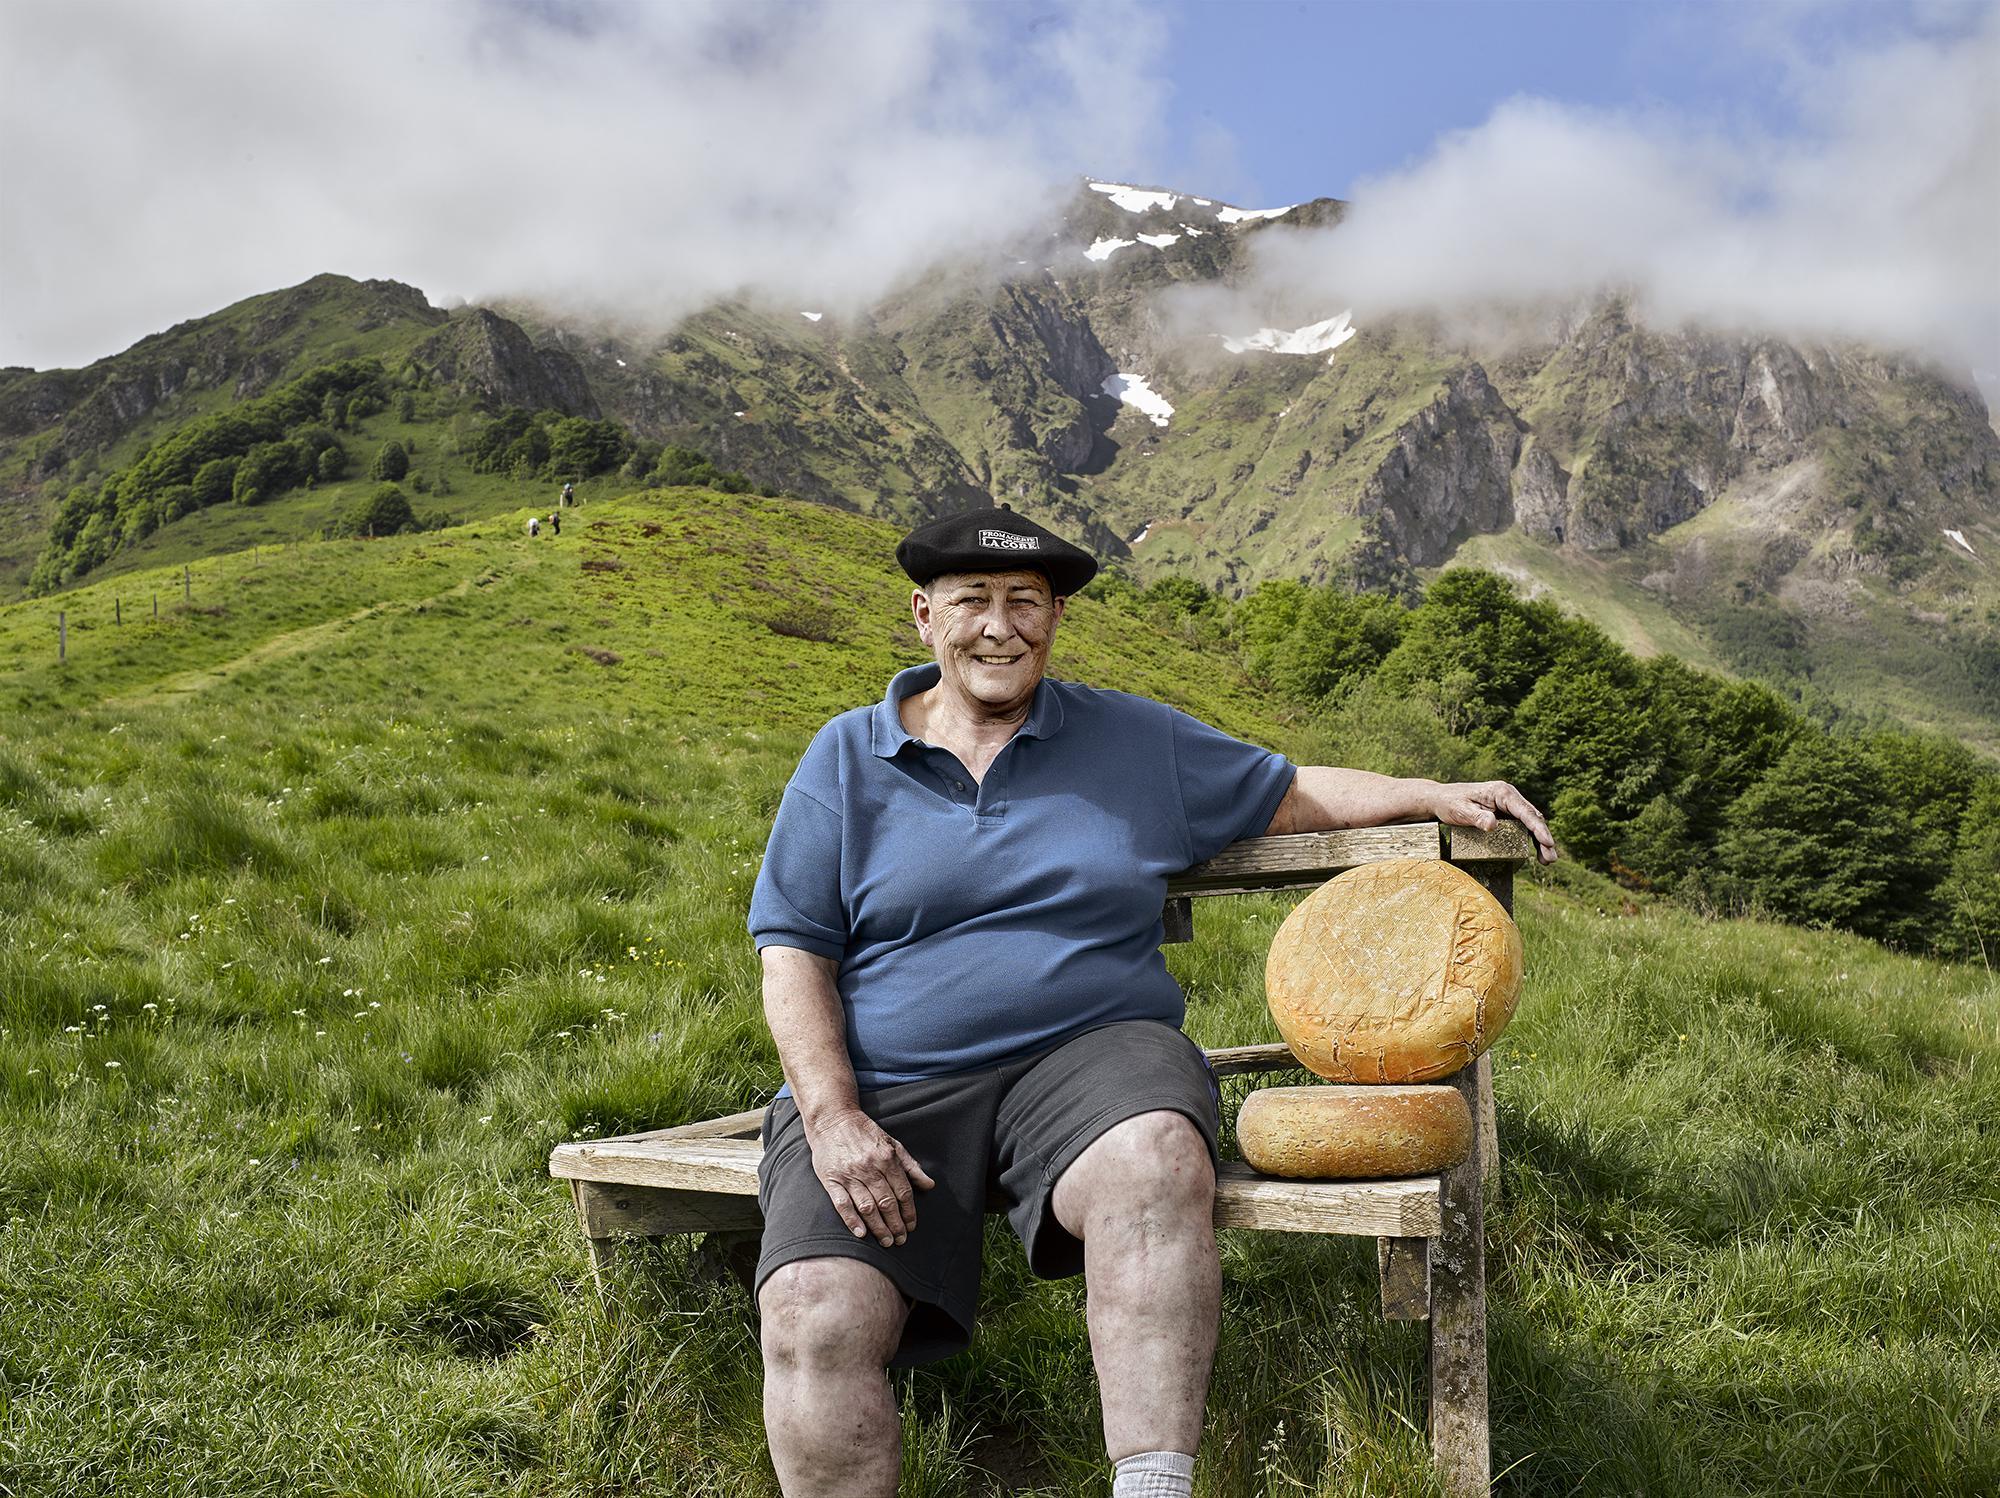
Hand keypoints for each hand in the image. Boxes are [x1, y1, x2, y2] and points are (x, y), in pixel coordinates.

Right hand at [803, 1107, 935, 1246]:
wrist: (833, 1119)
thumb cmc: (865, 1132)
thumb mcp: (892, 1144)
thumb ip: (911, 1166)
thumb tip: (929, 1185)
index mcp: (887, 1158)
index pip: (902, 1192)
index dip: (909, 1212)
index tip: (911, 1226)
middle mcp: (869, 1167)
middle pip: (887, 1202)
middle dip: (896, 1224)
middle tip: (900, 1240)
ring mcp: (849, 1174)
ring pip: (867, 1206)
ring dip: (878, 1227)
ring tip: (886, 1241)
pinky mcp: (831, 1179)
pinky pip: (842, 1204)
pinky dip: (852, 1220)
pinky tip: (861, 1233)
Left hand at [1429, 780, 1557, 863]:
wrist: (1440, 800)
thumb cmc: (1449, 803)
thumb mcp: (1460, 810)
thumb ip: (1477, 817)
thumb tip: (1493, 825)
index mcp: (1501, 792)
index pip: (1524, 811)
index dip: (1538, 827)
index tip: (1547, 842)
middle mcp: (1508, 797)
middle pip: (1532, 818)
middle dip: (1543, 838)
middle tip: (1551, 858)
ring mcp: (1508, 806)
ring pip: (1530, 823)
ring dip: (1540, 841)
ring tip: (1547, 861)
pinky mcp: (1505, 814)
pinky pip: (1522, 827)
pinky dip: (1530, 839)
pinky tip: (1535, 853)